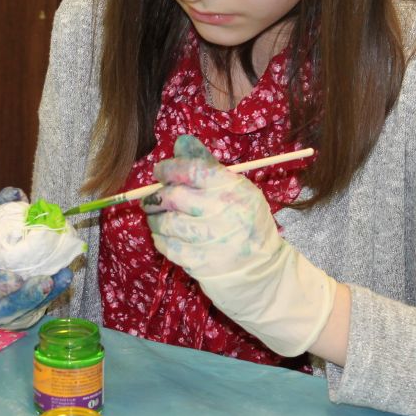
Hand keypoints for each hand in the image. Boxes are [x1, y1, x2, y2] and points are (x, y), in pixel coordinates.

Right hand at [0, 187, 72, 329]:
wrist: (0, 268)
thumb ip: (2, 212)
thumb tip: (15, 193)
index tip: (15, 278)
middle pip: (0, 309)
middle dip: (24, 298)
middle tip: (45, 282)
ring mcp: (1, 316)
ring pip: (21, 314)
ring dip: (43, 298)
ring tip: (61, 278)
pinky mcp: (20, 319)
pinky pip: (36, 311)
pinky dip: (52, 297)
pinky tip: (65, 279)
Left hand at [144, 135, 335, 356]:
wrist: (264, 273)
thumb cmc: (246, 226)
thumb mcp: (236, 191)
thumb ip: (207, 166)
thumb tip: (182, 141)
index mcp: (236, 189)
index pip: (193, 170)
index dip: (170, 168)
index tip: (160, 171)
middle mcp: (227, 212)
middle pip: (175, 196)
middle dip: (156, 196)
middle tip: (152, 199)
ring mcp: (215, 240)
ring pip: (167, 222)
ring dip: (155, 219)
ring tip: (157, 218)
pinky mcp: (203, 263)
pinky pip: (169, 246)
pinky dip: (160, 240)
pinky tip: (164, 237)